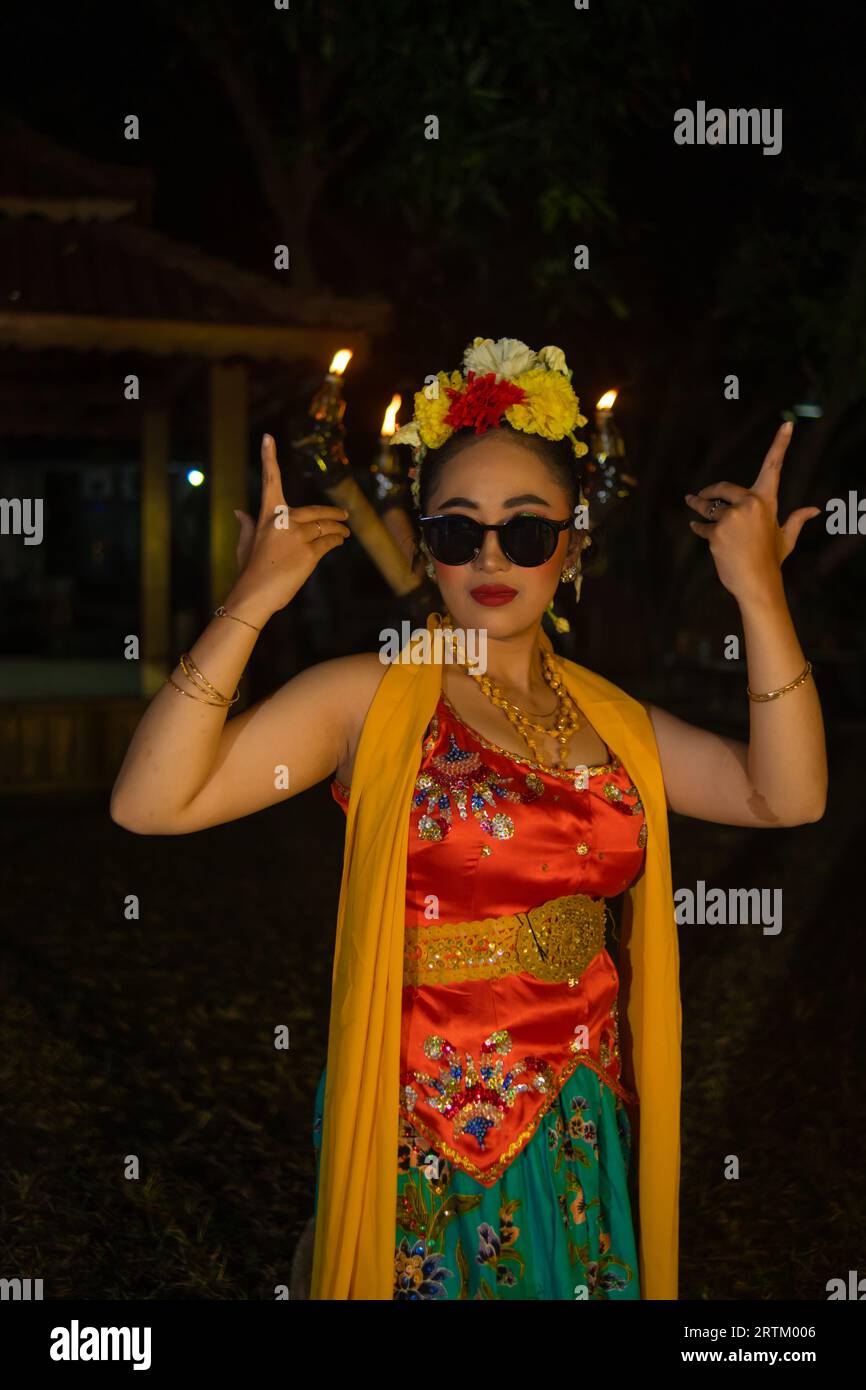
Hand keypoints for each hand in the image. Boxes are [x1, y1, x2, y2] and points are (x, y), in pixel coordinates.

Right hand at [227, 434, 349, 621]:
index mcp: (266, 515)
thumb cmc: (249, 570)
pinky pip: (329, 542)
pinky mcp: (310, 553)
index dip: (269, 457)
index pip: (270, 481)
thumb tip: (239, 511)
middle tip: (344, 515)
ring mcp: (297, 536)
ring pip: (326, 527)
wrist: (255, 594)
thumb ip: (247, 525)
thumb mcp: (246, 544)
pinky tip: (340, 541)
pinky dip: (336, 541)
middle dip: (333, 514)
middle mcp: (282, 520)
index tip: (268, 437)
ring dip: (339, 530)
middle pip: (316, 511)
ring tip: (345, 533)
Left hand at [684, 421, 820, 604]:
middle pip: (723, 489)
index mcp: (767, 501)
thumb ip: (796, 519)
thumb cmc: (772, 560)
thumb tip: (815, 509)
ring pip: (708, 507)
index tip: (787, 424)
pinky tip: (695, 529)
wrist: (757, 583)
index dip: (781, 444)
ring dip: (697, 505)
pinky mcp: (716, 532)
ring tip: (690, 502)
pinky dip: (698, 528)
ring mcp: (732, 518)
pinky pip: (702, 526)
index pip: (774, 466)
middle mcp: (749, 504)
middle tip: (697, 495)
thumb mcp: (786, 538)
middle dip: (710, 492)